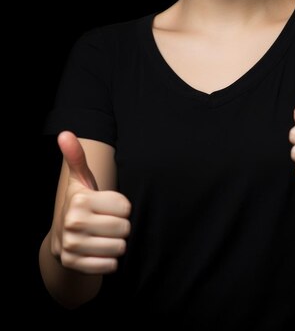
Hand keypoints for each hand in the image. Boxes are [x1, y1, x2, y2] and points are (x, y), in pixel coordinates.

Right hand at [51, 131, 130, 273]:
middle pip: (124, 228)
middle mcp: (74, 223)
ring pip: (120, 248)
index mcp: (80, 200)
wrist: (63, 238)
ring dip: (116, 244)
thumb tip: (65, 134)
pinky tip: (99, 251)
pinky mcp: (75, 265)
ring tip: (103, 237)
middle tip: (107, 223)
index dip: (121, 207)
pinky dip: (109, 260)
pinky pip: (111, 266)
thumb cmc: (81, 204)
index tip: (108, 207)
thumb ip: (77, 157)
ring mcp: (73, 246)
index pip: (125, 207)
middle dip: (121, 226)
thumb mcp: (80, 180)